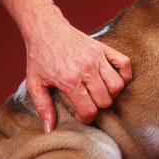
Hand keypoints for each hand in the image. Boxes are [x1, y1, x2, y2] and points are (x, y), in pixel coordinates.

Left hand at [0, 0, 131, 132]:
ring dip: (110, 94)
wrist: (45, 28)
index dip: (86, 118)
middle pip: (105, 100)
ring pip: (117, 86)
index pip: (89, 110)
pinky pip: (124, 64)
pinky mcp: (103, 48)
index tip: (79, 115)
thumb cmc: (39, 56)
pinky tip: (112, 80)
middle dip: (97, 107)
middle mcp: (86, 69)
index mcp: (69, 80)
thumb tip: (49, 129)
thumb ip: (43, 107)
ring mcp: (97, 57)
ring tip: (97, 92)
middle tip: (86, 102)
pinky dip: (124, 75)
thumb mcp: (34, 84)